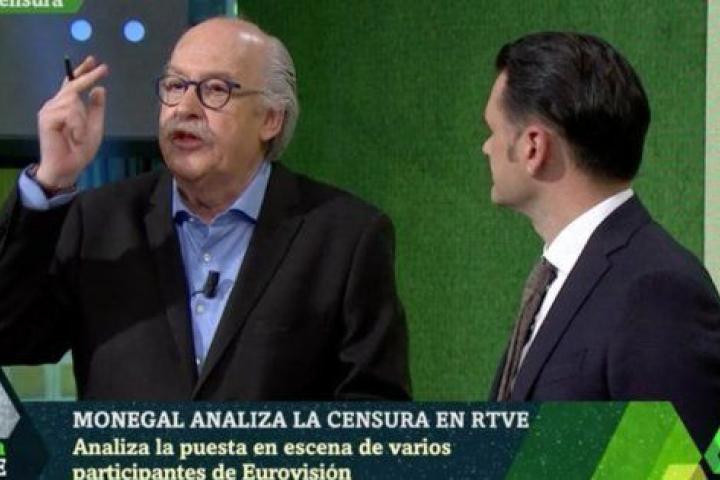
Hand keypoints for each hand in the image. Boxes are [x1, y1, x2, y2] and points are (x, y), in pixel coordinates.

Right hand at [36, 56, 108, 188]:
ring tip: (79, 136)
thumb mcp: (95, 127)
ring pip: (73, 102)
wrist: (68, 167)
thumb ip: (96, 109)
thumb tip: (100, 89)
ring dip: (82, 121)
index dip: (82, 72)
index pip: (72, 84)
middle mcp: (55, 105)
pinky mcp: (46, 119)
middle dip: (88, 76)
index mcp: (66, 106)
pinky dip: (78, 126)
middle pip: (72, 86)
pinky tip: (75, 137)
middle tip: (104, 68)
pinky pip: (69, 113)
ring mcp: (49, 111)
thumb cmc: (80, 149)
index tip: (93, 61)